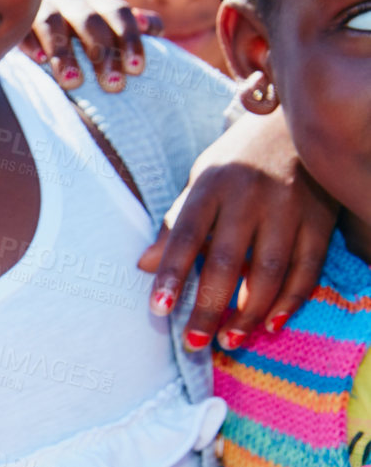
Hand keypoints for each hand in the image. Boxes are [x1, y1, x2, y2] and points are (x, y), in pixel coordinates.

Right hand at [22, 0, 160, 93]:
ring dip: (65, 52)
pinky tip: (40, 61)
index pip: (119, 12)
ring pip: (54, 22)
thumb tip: (152, 28)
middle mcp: (72, 4)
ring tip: (73, 83)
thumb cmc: (84, 55)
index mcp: (98, 5)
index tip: (136, 70)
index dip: (130, 39)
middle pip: (90, 19)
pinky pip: (24, 28)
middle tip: (113, 85)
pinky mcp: (18, 25)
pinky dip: (32, 43)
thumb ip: (132, 34)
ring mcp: (43, 11)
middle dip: (103, 53)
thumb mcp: (112, 43)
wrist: (38, 55)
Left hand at [140, 107, 338, 348]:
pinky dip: (292, 300)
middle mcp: (250, 195)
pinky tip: (273, 324)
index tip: (158, 308)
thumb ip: (176, 223)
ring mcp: (289, 206)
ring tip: (230, 341)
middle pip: (226, 261)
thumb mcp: (200, 181)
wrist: (297, 123)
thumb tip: (143, 265)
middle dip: (209, 307)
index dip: (171, 274)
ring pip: (269, 270)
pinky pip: (307, 267)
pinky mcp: (321, 217)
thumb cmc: (237, 163)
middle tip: (194, 343)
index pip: (185, 236)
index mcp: (211, 186)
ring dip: (250, 312)